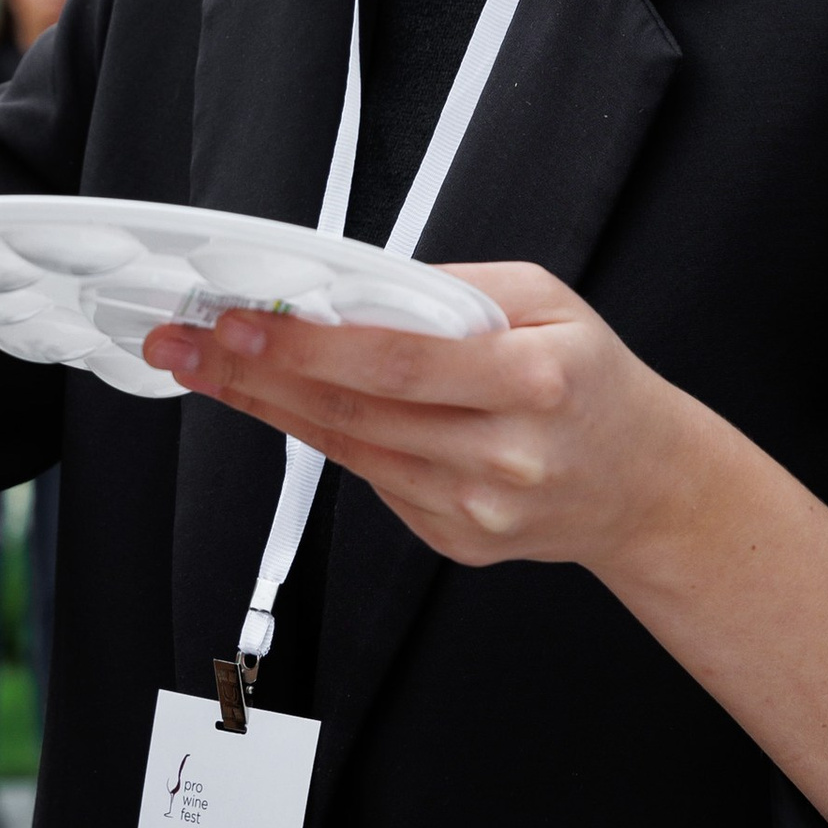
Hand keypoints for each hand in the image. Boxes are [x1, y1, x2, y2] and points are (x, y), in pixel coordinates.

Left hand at [141, 259, 707, 589]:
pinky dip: (327, 438)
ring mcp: (476, 509)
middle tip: (183, 344)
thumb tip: (354, 287)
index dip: (307, 345)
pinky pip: (373, 481)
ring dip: (267, 406)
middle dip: (254, 374)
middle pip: (354, 412)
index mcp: (532, 382)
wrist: (644, 485)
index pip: (395, 361)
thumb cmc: (593, 383)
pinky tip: (285, 405)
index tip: (237, 323)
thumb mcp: (548, 304)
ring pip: (348, 451)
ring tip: (206, 367)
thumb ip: (454, 291)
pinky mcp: (455, 541)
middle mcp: (502, 455)